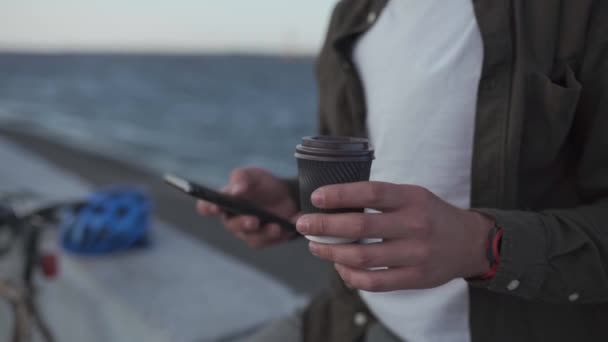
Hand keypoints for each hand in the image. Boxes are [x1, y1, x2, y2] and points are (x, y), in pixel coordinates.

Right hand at [197, 167, 298, 247]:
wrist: (289, 196)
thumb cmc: (263, 185)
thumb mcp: (254, 176)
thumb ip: (242, 178)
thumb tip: (236, 190)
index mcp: (224, 201)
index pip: (207, 207)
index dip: (208, 208)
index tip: (215, 207)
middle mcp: (232, 219)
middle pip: (231, 225)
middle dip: (242, 223)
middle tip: (253, 220)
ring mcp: (248, 232)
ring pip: (252, 237)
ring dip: (264, 233)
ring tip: (276, 227)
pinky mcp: (264, 240)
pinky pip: (269, 241)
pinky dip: (280, 234)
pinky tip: (288, 228)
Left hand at [295, 181, 492, 291]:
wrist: (470, 243)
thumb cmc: (431, 215)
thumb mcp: (413, 195)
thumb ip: (381, 198)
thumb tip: (335, 202)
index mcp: (412, 198)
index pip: (371, 193)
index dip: (340, 194)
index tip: (316, 197)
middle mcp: (414, 225)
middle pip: (360, 227)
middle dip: (324, 226)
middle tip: (303, 224)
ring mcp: (415, 254)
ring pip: (363, 257)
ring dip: (331, 252)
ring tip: (315, 246)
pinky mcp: (415, 278)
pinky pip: (374, 282)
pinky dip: (351, 276)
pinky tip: (339, 267)